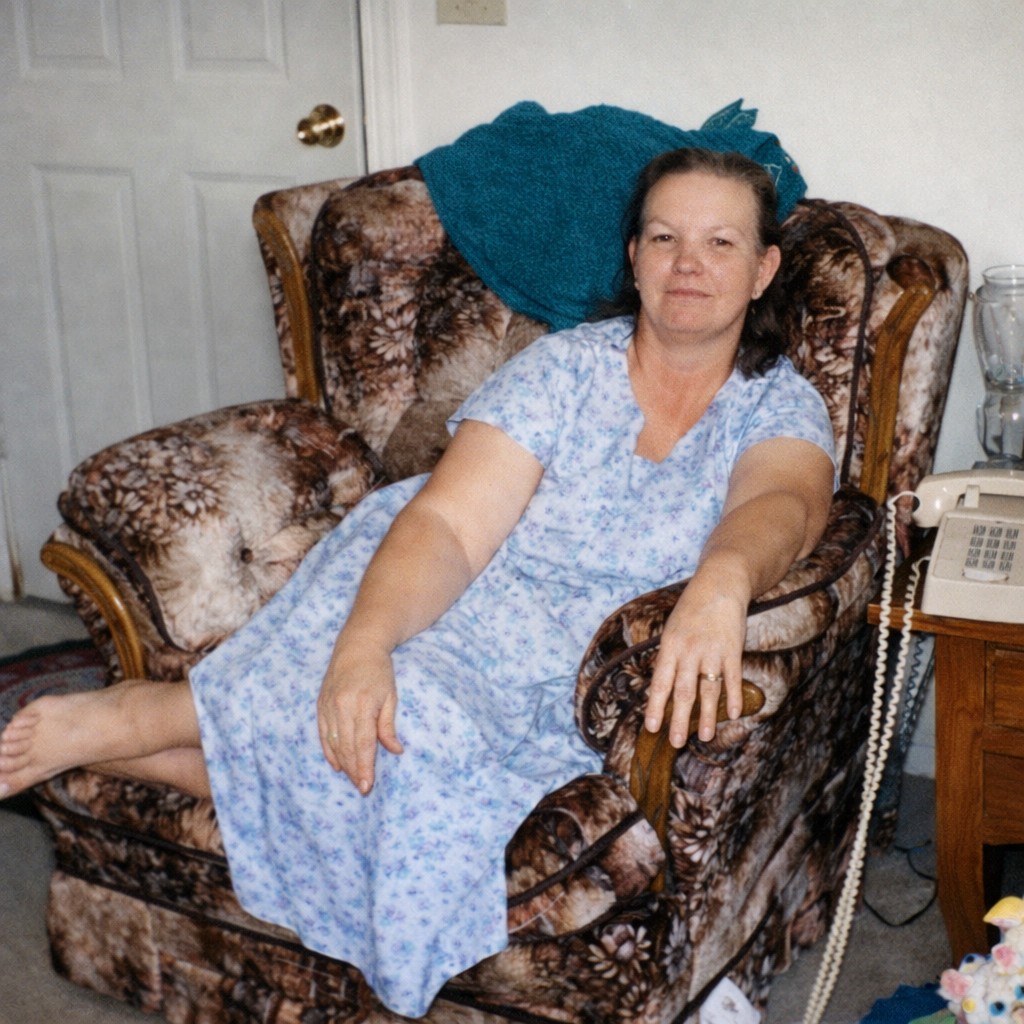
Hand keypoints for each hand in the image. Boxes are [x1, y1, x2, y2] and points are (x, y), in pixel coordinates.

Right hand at [317, 638, 403, 793]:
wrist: (357, 646)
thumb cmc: (379, 671)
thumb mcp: (391, 696)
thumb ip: (388, 725)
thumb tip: (395, 751)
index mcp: (363, 704)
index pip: (363, 743)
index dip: (365, 766)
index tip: (367, 785)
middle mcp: (342, 706)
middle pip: (347, 747)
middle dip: (355, 770)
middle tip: (362, 788)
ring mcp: (328, 706)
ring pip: (334, 743)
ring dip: (343, 764)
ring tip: (353, 779)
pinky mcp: (320, 705)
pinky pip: (323, 734)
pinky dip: (329, 751)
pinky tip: (337, 765)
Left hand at [643, 581, 746, 745]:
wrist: (719, 585)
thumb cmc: (691, 610)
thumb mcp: (671, 630)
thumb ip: (669, 658)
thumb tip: (663, 688)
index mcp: (669, 647)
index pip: (660, 683)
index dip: (655, 707)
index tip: (651, 728)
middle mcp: (689, 651)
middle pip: (683, 692)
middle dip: (679, 720)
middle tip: (677, 743)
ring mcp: (712, 651)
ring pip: (708, 690)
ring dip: (707, 715)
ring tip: (706, 737)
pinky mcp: (732, 649)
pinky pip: (732, 678)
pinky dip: (733, 697)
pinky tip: (732, 714)